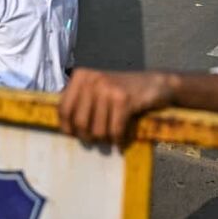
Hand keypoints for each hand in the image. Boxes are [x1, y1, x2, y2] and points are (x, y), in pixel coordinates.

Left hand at [58, 68, 174, 146]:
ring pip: (98, 130)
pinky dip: (118, 141)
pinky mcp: (124, 100)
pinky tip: (120, 142)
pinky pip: (115, 131)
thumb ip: (80, 101)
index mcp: (81, 76)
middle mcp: (92, 80)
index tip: (74, 135)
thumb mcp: (97, 89)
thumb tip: (65, 127)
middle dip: (87, 136)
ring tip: (111, 137)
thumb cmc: (121, 91)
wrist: (154, 83)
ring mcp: (108, 89)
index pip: (64, 108)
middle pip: (79, 122)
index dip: (67, 126)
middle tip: (96, 139)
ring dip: (105, 140)